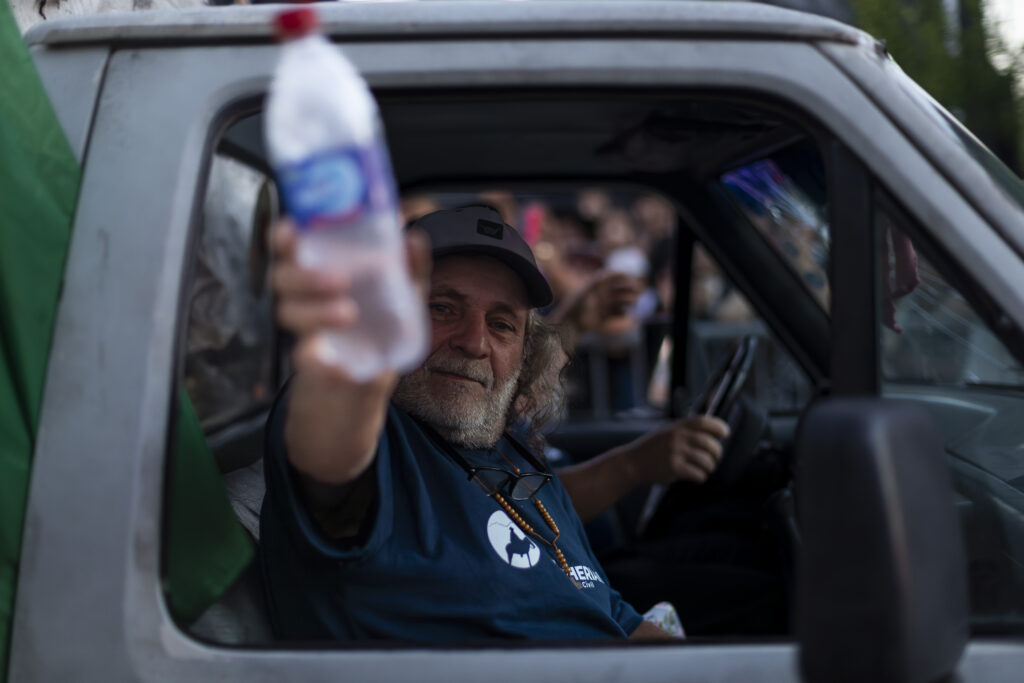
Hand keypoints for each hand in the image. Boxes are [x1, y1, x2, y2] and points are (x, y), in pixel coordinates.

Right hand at [270, 219, 430, 381]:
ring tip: (349, 314)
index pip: (289, 247)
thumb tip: (413, 239)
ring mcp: (305, 328)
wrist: (372, 374)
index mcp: (319, 270)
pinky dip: (320, 362)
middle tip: (341, 280)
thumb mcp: (403, 291)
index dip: (283, 237)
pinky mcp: (313, 363)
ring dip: (316, 312)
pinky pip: (306, 359)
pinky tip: (339, 366)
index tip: (291, 229)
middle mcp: (304, 296)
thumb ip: (410, 265)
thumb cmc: (381, 320)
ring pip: (290, 314)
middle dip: (306, 276)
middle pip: (283, 278)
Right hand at [622, 416, 729, 486]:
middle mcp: (677, 437)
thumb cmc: (652, 449)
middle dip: (717, 453)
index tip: (725, 433)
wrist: (632, 463)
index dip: (718, 426)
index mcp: (677, 426)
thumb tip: (711, 433)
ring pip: (706, 461)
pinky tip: (697, 477)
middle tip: (715, 458)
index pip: (703, 421)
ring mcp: (676, 452)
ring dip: (710, 467)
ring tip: (705, 469)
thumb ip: (686, 430)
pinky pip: (698, 474)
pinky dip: (701, 477)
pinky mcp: (674, 468)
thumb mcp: (667, 432)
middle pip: (709, 443)